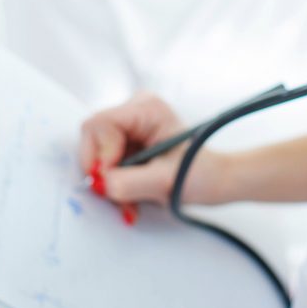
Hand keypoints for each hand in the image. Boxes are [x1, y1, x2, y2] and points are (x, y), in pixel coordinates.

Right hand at [79, 92, 229, 221]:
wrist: (213, 181)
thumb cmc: (200, 174)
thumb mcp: (164, 182)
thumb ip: (129, 182)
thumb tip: (101, 183)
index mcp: (147, 108)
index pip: (98, 124)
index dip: (98, 155)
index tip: (109, 179)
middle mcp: (135, 111)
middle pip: (93, 140)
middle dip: (103, 172)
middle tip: (119, 194)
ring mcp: (130, 126)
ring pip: (96, 155)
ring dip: (109, 182)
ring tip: (132, 199)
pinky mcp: (127, 142)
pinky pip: (105, 163)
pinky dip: (114, 183)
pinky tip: (131, 194)